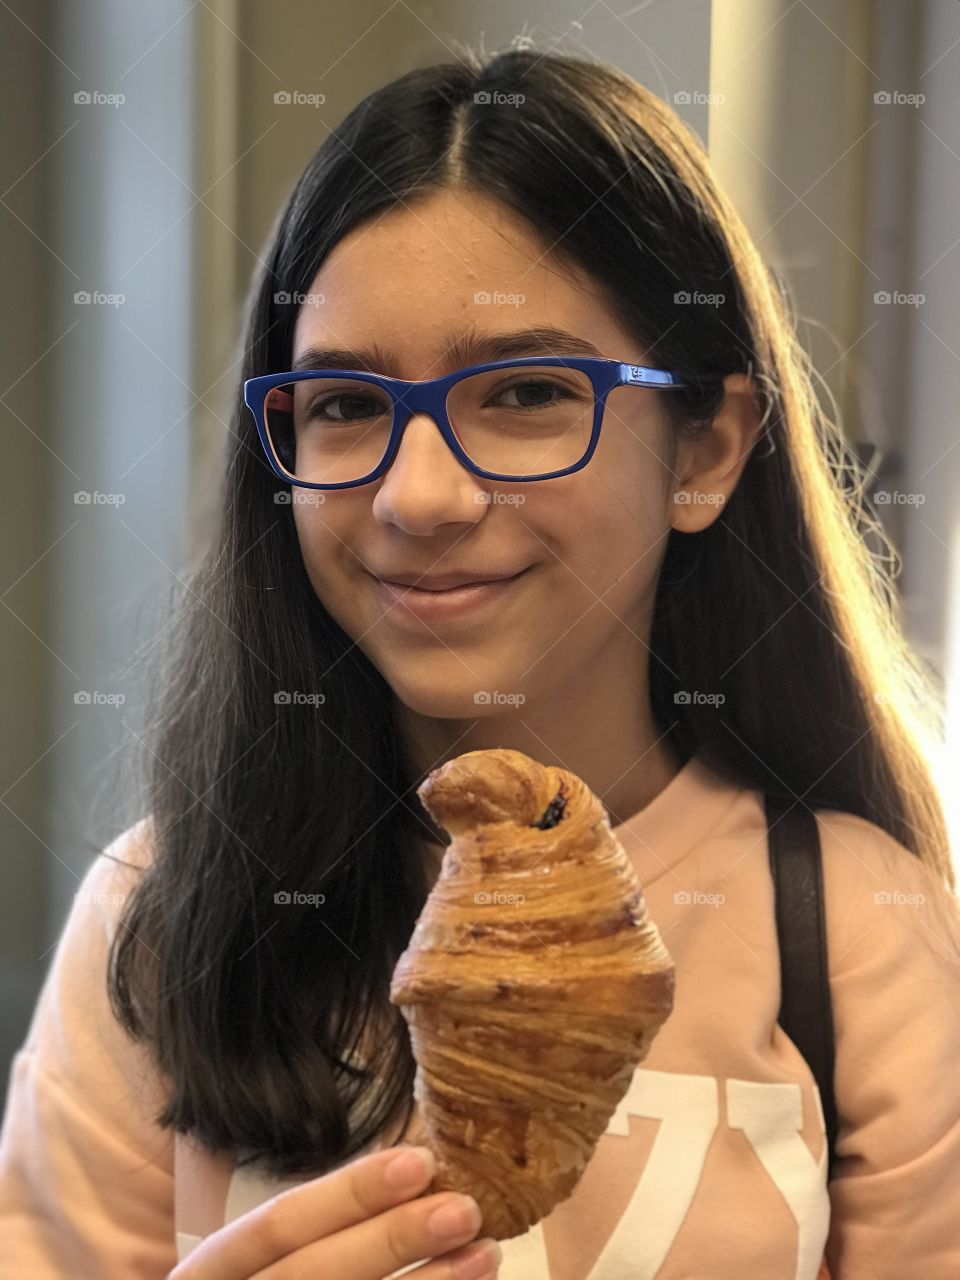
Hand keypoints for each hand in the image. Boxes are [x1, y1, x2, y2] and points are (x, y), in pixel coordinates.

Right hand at [168, 1144, 500, 1278]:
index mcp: (214, 1269)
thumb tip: (417, 1173)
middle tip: (466, 1209)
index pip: (279, 1223)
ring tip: (485, 1255)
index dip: (350, 1193)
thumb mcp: (263, 1260)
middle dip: (393, 1240)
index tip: (421, 1161)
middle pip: (314, 1275)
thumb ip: (322, 1227)